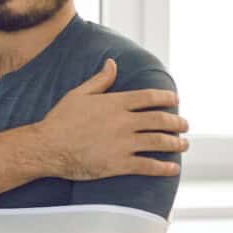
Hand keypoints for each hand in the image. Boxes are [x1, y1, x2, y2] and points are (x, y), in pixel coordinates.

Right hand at [36, 59, 189, 179]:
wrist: (47, 148)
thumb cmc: (59, 120)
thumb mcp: (78, 94)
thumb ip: (100, 80)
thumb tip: (112, 63)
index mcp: (116, 103)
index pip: (150, 97)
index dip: (167, 98)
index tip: (175, 100)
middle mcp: (124, 122)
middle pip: (161, 120)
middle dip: (177, 123)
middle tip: (184, 125)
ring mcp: (123, 144)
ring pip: (159, 142)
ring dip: (176, 144)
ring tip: (183, 144)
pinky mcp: (119, 164)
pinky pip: (148, 165)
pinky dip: (164, 167)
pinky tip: (172, 168)